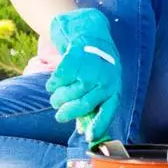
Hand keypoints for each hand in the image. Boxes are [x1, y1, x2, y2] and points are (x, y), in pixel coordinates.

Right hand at [45, 8, 121, 143]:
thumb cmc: (96, 64)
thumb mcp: (101, 82)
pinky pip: (59, 79)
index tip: (87, 137)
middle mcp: (106, 79)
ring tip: (55, 97)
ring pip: (69, 93)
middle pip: (83, 104)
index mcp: (115, 87)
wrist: (91, 30)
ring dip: (58, 98)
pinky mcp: (76, 59)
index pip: (109, 110)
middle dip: (67, 112)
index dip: (98, 125)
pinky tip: (53, 83)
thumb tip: (82, 130)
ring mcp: (92, 69)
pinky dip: (53, 83)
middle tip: (59, 115)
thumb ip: (93, 103)